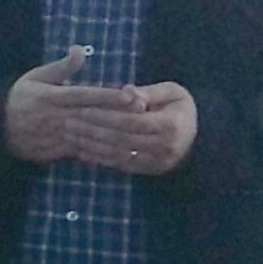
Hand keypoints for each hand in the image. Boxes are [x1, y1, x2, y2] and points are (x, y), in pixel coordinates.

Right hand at [3, 48, 138, 164]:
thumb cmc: (21, 96)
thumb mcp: (37, 76)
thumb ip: (62, 66)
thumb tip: (80, 49)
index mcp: (50, 97)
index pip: (83, 95)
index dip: (107, 95)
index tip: (130, 94)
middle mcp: (53, 116)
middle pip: (90, 115)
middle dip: (117, 114)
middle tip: (143, 111)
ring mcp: (54, 136)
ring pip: (87, 135)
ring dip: (112, 134)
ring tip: (136, 131)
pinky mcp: (53, 151)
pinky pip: (79, 151)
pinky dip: (98, 150)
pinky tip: (117, 148)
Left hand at [60, 81, 196, 176]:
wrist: (196, 134)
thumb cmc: (178, 107)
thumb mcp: (170, 92)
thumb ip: (147, 92)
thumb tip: (125, 91)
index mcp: (171, 126)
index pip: (130, 121)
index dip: (104, 116)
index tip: (81, 109)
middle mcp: (166, 148)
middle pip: (120, 139)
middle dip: (91, 131)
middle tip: (66, 123)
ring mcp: (158, 163)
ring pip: (117, 155)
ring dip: (90, 146)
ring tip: (68, 136)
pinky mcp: (150, 171)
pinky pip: (120, 166)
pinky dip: (99, 159)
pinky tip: (81, 152)